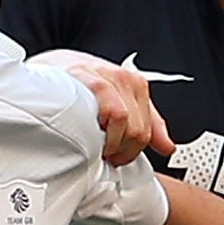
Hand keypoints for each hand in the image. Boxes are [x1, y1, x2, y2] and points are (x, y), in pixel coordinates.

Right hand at [48, 52, 173, 165]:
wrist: (55, 66)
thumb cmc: (85, 87)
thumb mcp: (120, 103)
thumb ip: (147, 125)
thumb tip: (168, 147)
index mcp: (137, 86)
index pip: (147, 132)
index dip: (131, 152)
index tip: (116, 158)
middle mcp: (126, 80)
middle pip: (137, 130)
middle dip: (119, 150)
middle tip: (102, 154)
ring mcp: (109, 78)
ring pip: (124, 121)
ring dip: (109, 141)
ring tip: (94, 145)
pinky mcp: (91, 78)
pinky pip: (109, 109)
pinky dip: (102, 126)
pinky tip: (88, 132)